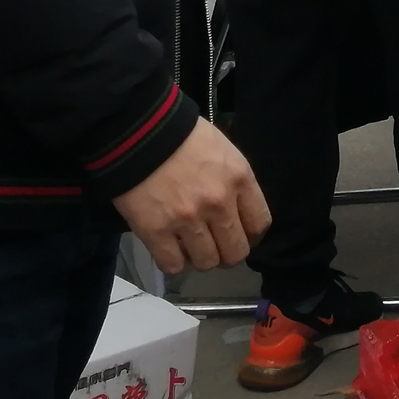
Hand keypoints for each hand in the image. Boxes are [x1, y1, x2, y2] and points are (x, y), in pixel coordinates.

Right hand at [112, 118, 269, 273]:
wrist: (139, 132)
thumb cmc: (183, 136)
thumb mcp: (223, 151)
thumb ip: (234, 182)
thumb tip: (237, 210)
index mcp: (239, 179)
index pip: (259, 224)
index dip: (251, 234)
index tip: (240, 234)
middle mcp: (218, 204)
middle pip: (236, 252)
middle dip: (227, 253)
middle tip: (215, 245)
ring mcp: (187, 220)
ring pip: (206, 262)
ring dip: (200, 257)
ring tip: (190, 245)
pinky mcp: (156, 232)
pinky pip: (173, 266)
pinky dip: (173, 262)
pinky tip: (170, 248)